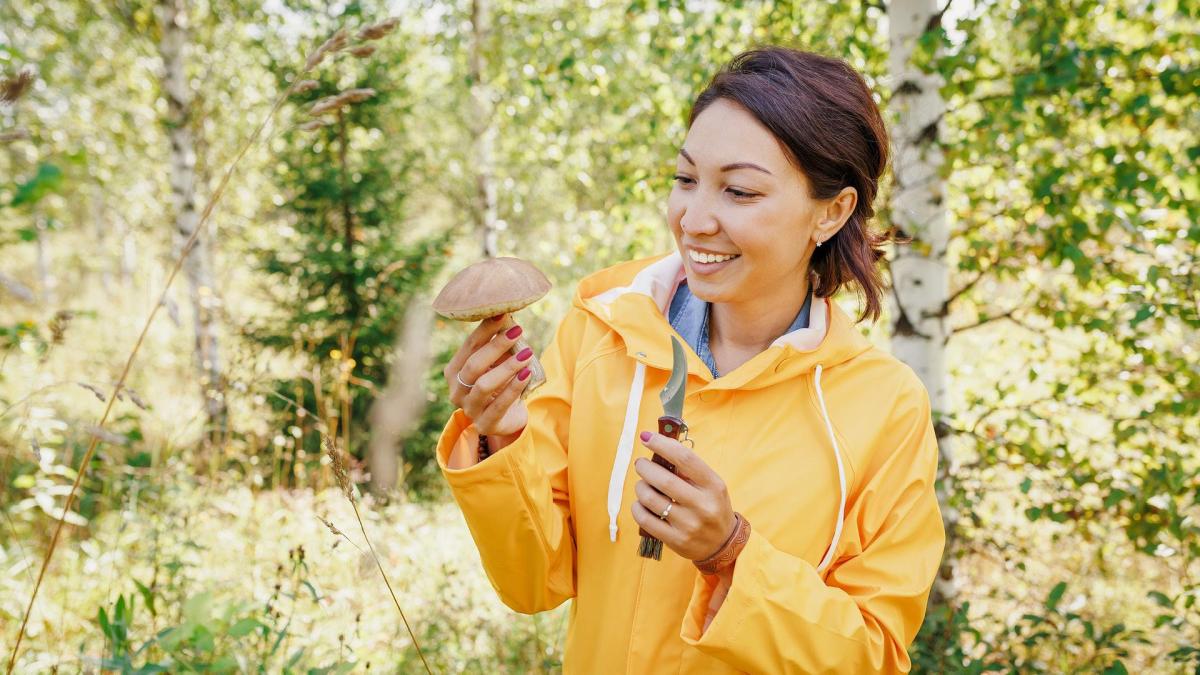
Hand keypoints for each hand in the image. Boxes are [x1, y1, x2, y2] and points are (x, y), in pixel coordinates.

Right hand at [443, 313, 533, 436]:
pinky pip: (499, 405)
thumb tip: (510, 319)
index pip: (468, 347)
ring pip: (484, 385)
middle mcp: (456, 391)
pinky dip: (513, 388)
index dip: (485, 330)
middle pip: (474, 365)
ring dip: (507, 367)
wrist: (506, 419)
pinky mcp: (485, 424)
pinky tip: (526, 374)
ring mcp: (469, 409)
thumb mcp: (495, 365)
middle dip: (496, 346)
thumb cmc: (499, 386)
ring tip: (526, 354)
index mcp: (454, 372)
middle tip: (517, 331)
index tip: (503, 313)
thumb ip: (497, 348)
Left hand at [630, 430, 736, 561]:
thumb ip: (689, 470)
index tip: (646, 437)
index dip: (662, 444)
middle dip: (645, 468)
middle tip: (640, 464)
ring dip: (640, 487)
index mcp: (713, 486)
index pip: (685, 459)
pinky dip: (637, 507)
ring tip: (642, 485)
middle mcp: (702, 505)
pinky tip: (641, 504)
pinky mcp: (675, 540)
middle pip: (664, 480)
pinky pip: (645, 519)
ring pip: (650, 499)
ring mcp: (688, 525)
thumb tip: (659, 449)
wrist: (723, 544)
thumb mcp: (712, 486)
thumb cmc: (713, 507)